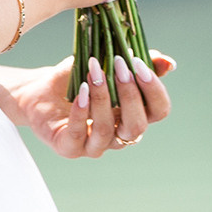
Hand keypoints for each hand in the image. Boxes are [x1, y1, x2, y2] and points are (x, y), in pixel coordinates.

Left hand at [0, 51, 173, 158]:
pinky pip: (79, 135)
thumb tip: (169, 63)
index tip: (138, 63)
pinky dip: (81, 112)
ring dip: (102, 99)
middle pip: (138, 126)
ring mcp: (96, 145)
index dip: (154, 90)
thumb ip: (138, 63)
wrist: (41, 90)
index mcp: (135, 115)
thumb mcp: (109, 63)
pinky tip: (80, 91)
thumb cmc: (81, 77)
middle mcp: (120, 135)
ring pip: (107, 131)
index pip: (159, 111)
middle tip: (119, 65)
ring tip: (94, 73)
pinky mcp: (70, 149)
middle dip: (130, 95)